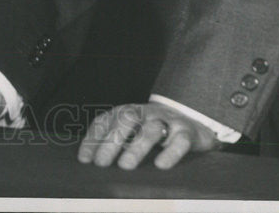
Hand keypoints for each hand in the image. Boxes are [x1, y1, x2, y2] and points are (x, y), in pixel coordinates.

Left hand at [77, 102, 218, 169]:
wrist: (193, 119)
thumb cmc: (153, 128)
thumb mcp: (132, 129)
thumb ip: (113, 139)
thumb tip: (89, 160)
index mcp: (128, 112)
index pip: (106, 121)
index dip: (93, 138)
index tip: (84, 159)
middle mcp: (145, 113)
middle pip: (126, 121)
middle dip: (111, 142)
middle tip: (101, 163)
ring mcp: (167, 121)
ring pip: (151, 130)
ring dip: (136, 147)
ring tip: (125, 166)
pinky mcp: (187, 132)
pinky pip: (180, 141)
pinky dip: (170, 152)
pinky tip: (161, 165)